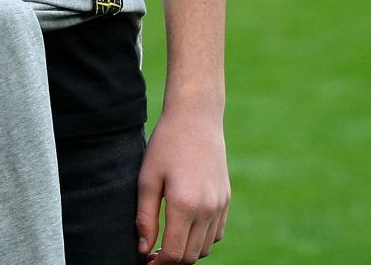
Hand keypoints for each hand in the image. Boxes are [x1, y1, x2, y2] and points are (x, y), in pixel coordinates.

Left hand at [136, 105, 229, 261]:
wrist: (196, 119)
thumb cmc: (166, 145)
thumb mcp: (147, 179)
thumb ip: (145, 217)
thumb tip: (144, 249)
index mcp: (185, 205)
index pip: (174, 253)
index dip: (158, 263)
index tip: (145, 261)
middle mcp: (207, 209)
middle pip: (191, 255)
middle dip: (171, 261)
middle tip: (152, 254)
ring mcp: (220, 206)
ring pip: (206, 248)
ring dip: (187, 252)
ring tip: (166, 241)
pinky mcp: (226, 200)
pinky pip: (216, 233)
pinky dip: (201, 240)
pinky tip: (184, 229)